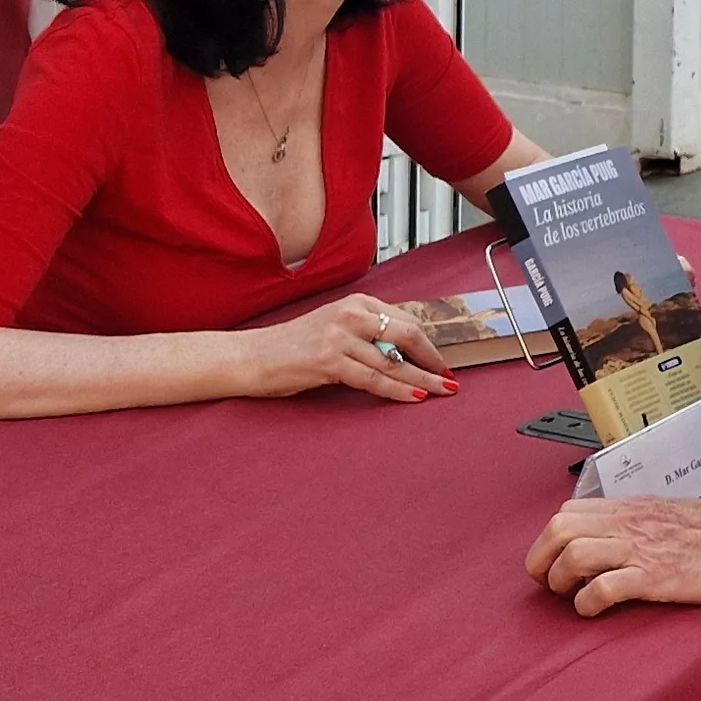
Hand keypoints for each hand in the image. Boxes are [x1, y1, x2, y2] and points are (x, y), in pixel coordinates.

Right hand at [241, 292, 455, 402]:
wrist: (251, 357)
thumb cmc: (293, 347)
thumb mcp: (335, 328)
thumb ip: (367, 334)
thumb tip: (406, 353)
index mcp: (356, 302)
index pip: (406, 321)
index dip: (428, 343)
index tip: (441, 361)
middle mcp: (350, 314)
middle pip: (407, 336)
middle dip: (433, 359)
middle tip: (449, 378)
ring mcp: (339, 336)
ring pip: (394, 361)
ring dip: (422, 379)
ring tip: (441, 391)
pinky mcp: (329, 360)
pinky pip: (374, 378)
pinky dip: (398, 390)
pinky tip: (415, 397)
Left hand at [528, 495, 700, 614]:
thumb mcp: (665, 511)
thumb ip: (634, 519)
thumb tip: (606, 534)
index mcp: (630, 508)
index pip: (567, 511)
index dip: (548, 540)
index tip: (554, 562)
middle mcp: (628, 524)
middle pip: (559, 529)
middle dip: (542, 560)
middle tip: (552, 583)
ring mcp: (640, 550)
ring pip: (573, 555)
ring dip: (561, 581)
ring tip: (572, 595)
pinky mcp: (654, 577)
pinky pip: (603, 588)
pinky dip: (587, 602)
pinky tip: (595, 608)